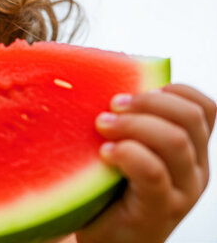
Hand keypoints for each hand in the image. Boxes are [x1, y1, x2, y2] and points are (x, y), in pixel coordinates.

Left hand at [76, 84, 214, 242]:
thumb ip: (131, 124)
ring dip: (134, 125)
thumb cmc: (110, 192)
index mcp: (192, 152)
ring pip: (175, 141)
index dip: (174, 90)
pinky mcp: (160, 211)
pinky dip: (127, 154)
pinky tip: (104, 153)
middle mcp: (195, 170)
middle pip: (190, 118)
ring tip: (102, 126)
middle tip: (111, 106)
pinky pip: (152, 172)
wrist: (105, 242)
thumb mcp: (128, 152)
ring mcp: (182, 193)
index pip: (205, 108)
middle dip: (148, 102)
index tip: (136, 90)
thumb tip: (106, 79)